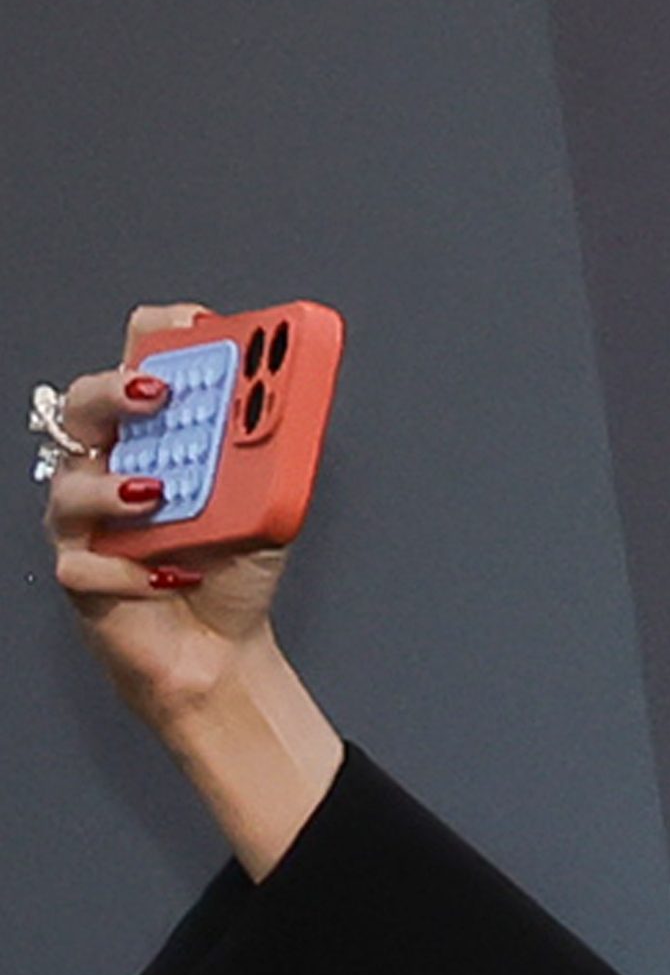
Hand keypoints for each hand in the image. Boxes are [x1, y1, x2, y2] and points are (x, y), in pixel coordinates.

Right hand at [40, 304, 339, 875]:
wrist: (220, 649)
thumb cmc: (233, 565)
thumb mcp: (271, 501)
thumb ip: (276, 452)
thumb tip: (294, 400)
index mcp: (155, 434)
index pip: (142, 358)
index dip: (162, 334)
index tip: (196, 324)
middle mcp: (109, 464)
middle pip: (87, 405)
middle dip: (117, 390)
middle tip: (158, 392)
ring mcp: (89, 519)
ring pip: (71, 484)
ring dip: (116, 487)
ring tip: (161, 495)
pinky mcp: (83, 575)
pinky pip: (89, 564)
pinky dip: (132, 571)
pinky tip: (172, 577)